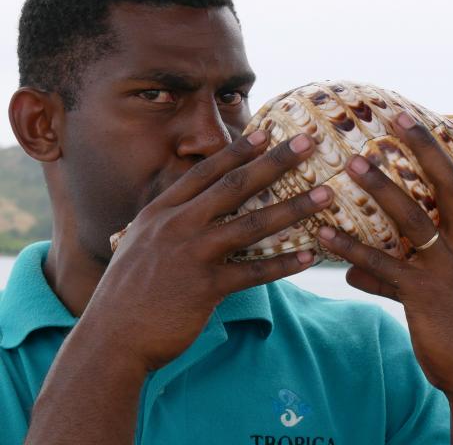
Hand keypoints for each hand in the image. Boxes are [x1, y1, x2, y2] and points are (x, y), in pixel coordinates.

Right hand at [82, 131, 332, 371]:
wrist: (111, 337)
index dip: (238, 151)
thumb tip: (196, 208)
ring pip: (251, 224)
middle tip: (307, 143)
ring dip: (292, 208)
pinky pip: (254, 272)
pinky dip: (284, 264)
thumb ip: (170, 221)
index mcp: (163, 211)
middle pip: (234, 186)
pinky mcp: (205, 288)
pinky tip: (310, 255)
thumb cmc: (129, 290)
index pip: (205, 172)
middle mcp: (178, 225)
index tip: (266, 132)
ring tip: (324, 195)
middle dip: (274, 162)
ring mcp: (192, 255)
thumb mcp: (141, 242)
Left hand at [317, 113, 452, 401]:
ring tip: (353, 163)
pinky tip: (322, 234)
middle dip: (429, 148)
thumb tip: (353, 272)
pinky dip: (350, 248)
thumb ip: (395, 275)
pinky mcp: (423, 295)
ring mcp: (447, 271)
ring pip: (416, 218)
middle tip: (400, 116)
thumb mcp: (440, 293)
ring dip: (383, 187)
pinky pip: (382, 265)